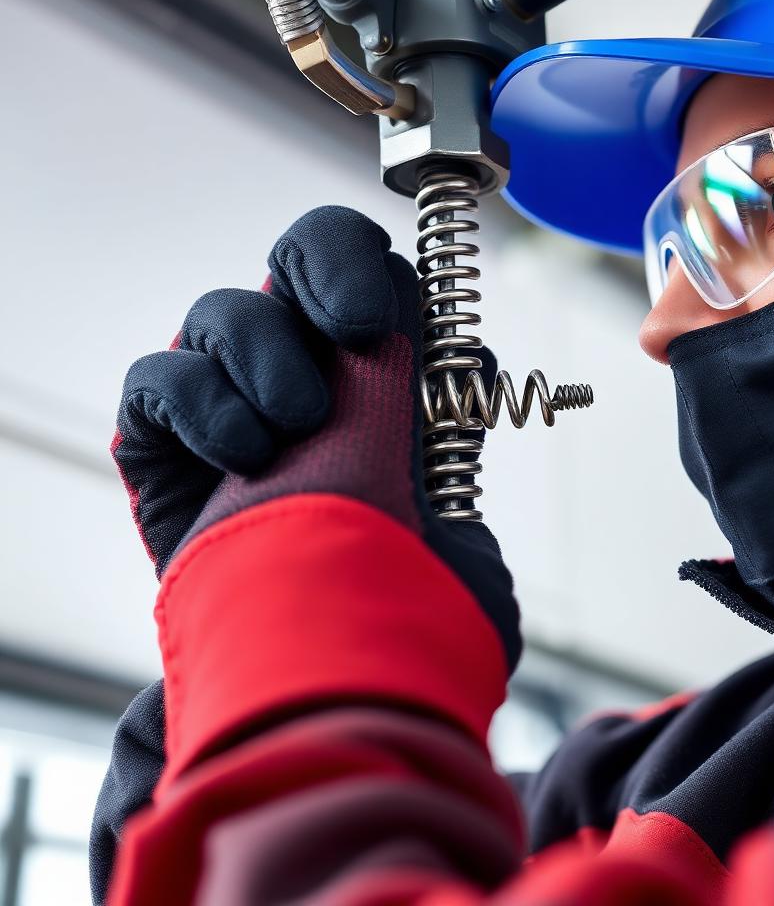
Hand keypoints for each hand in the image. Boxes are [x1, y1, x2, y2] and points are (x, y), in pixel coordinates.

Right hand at [112, 206, 519, 668]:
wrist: (325, 669)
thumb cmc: (397, 587)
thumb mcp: (453, 492)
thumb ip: (453, 406)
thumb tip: (463, 346)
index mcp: (375, 372)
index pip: (368, 269)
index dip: (368, 267)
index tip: (379, 318)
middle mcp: (302, 369)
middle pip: (295, 257)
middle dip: (322, 274)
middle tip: (352, 331)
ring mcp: (229, 402)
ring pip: (223, 313)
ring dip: (266, 358)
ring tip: (297, 427)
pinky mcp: (162, 444)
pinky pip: (158, 379)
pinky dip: (199, 405)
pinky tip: (244, 456)